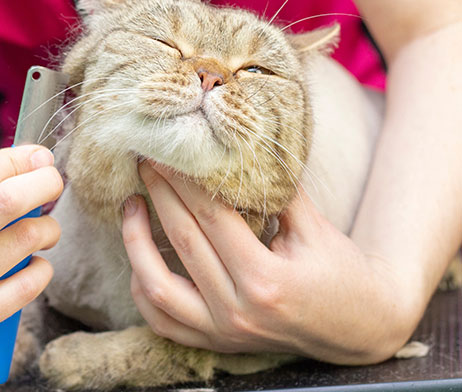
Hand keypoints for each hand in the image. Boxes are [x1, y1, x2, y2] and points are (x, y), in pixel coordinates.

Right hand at [0, 145, 62, 356]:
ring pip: (23, 241)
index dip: (18, 160)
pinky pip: (27, 286)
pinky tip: (32, 262)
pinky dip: (42, 267)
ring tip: (42, 227)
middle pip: (5, 203)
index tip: (39, 157)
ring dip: (47, 227)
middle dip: (44, 184)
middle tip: (53, 181)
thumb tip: (30, 158)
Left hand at [122, 160, 420, 363]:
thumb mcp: (315, 226)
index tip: (167, 150)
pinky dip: (143, 287)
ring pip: (156, 287)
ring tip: (131, 206)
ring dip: (135, 242)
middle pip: (182, 241)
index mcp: (265, 279)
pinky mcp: (214, 343)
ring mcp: (222, 332)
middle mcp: (237, 311)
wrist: (360, 328)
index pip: (211, 216)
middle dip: (159, 194)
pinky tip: (140, 255)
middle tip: (146, 162)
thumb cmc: (341, 272)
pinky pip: (161, 320)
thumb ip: (276, 190)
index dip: (184, 179)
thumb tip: (237, 147)